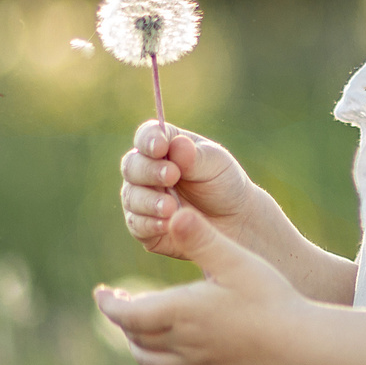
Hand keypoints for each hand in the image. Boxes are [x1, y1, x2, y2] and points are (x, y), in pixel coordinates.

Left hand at [94, 208, 308, 364]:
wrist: (301, 344)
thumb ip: (202, 238)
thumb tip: (173, 214)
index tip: (100, 293)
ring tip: (139, 332)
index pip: (127, 314)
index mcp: (181, 312)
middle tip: (120, 302)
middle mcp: (184, 344)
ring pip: (155, 364)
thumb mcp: (235, 259)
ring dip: (140, 347)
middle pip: (137, 338)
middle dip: (122, 320)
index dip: (108, 305)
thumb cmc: (270, 297)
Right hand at [117, 121, 267, 260]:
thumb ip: (195, 156)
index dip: (148, 140)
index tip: (160, 147)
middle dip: (149, 170)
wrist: (235, 222)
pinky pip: (136, 224)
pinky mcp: (144, 227)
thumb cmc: (224, 184)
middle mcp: (147, 171)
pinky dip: (150, 223)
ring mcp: (143, 199)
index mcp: (164, 146)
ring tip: (171, 207)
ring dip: (149, 200)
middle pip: (131, 165)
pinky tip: (167, 223)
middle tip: (172, 176)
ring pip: (130, 196)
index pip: (146, 136)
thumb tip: (177, 144)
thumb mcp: (216, 164)